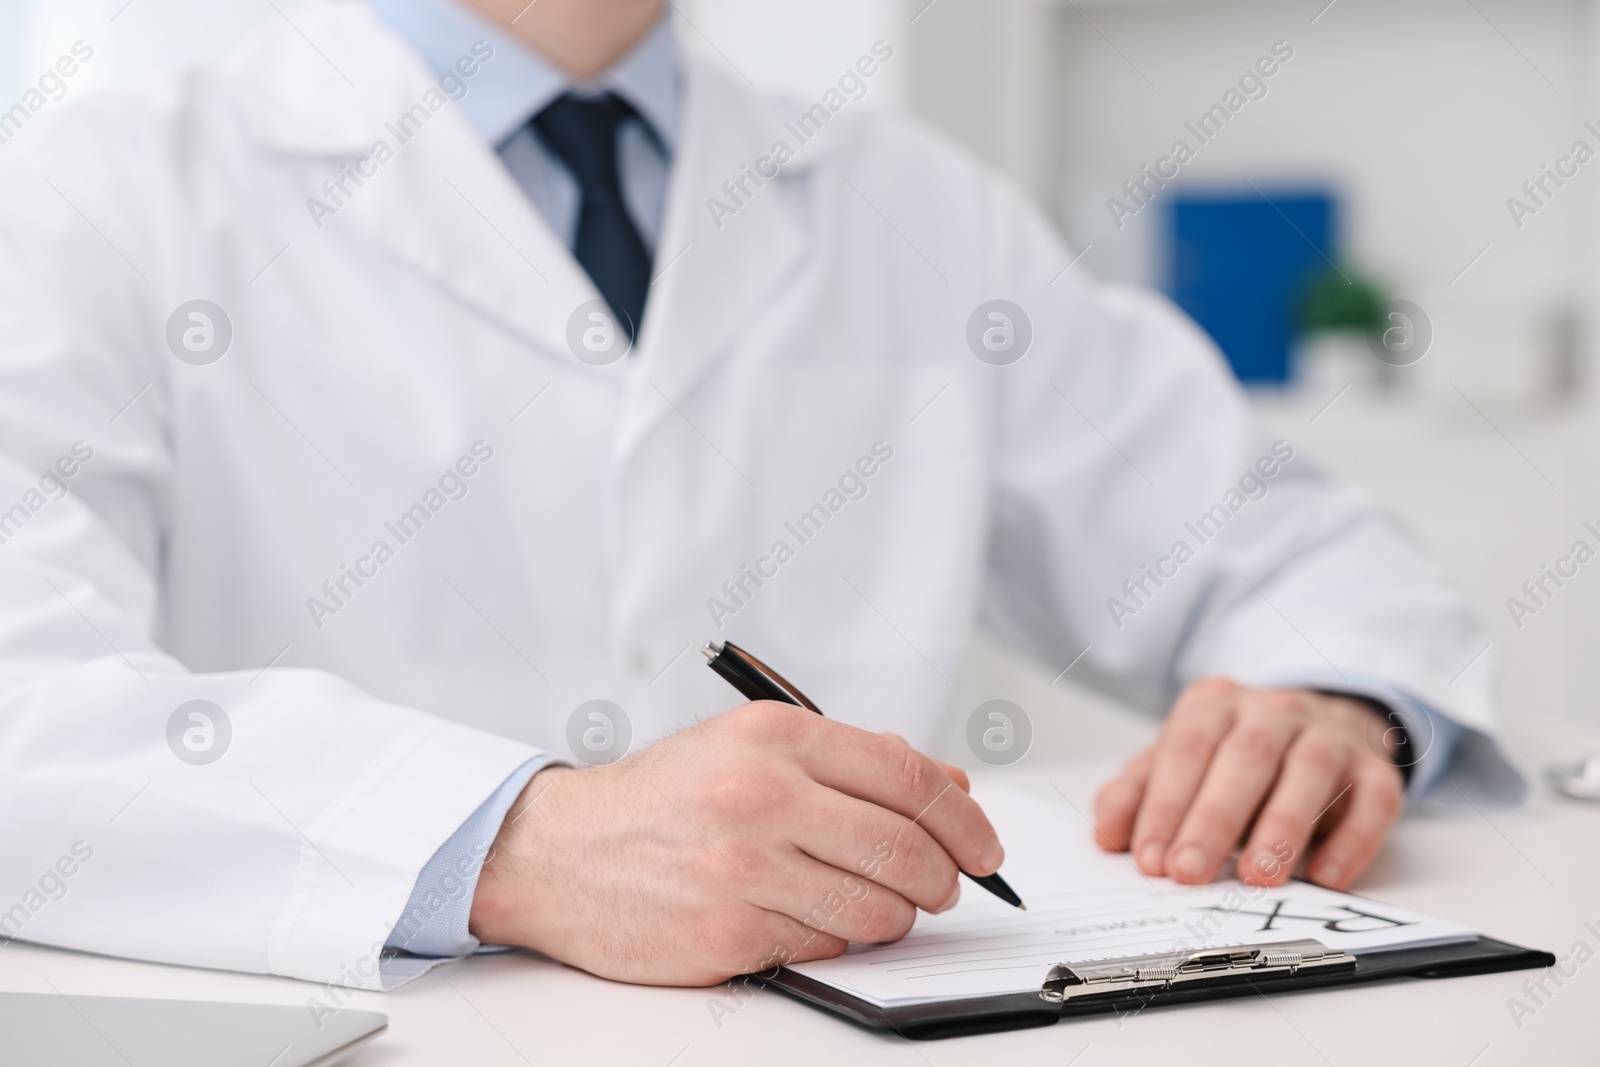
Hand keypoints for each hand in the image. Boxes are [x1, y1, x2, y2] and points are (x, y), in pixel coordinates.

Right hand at [468, 701, 1003, 985]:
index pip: (908, 778)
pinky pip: (826, 949)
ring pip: (877, 910)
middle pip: (905, 849)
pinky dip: (838, 942)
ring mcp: (742, 869)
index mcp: (774, 737)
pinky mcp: (726, 935)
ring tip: (880, 907)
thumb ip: (855, 761)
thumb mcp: (753, 748)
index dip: (964, 820)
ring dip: (896, 918)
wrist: (556, 852)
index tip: (984, 847)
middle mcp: (760, 796)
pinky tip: (812, 922)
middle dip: (944, 878)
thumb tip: (952, 789)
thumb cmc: (662, 799)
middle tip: (944, 888)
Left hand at [1092, 679, 1403, 889]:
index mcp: (1215, 702)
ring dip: (1282, 828)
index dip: (1166, 805)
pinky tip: (1325, 878)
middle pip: (1244, 758)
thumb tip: (1107, 834)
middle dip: (1213, 819)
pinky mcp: (1377, 770)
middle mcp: (1274, 710)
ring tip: (1256, 877)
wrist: (1320, 722)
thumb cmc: (1233, 753)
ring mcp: (1329, 736)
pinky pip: (1373, 802)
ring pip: (1309, 773)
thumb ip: (1138, 794)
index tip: (1148, 858)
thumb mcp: (1177, 762)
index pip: (1185, 750)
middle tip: (1189, 873)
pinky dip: (1352, 842)